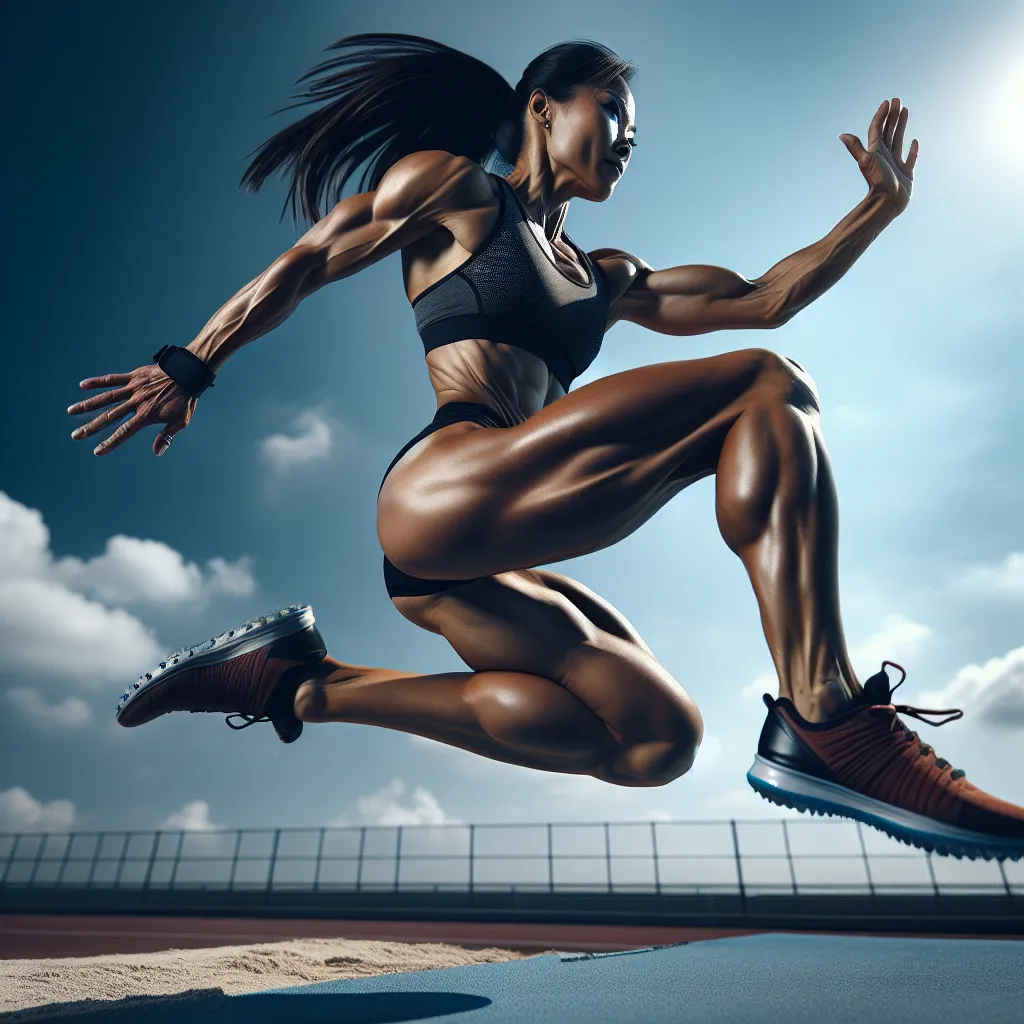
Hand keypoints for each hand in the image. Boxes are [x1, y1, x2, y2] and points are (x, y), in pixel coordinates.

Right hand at [68, 363, 196, 456]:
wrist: (188, 373)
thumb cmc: (185, 399)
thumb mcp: (181, 421)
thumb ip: (167, 436)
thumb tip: (158, 452)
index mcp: (147, 415)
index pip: (124, 432)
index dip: (110, 442)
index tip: (97, 451)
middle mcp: (136, 403)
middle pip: (109, 417)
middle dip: (91, 428)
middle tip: (75, 436)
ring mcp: (133, 388)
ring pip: (106, 398)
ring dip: (88, 405)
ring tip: (71, 411)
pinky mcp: (133, 376)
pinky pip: (112, 379)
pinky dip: (98, 382)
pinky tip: (82, 385)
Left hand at [840, 98, 918, 215]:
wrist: (886, 203)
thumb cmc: (877, 182)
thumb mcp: (866, 162)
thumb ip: (856, 148)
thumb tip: (842, 135)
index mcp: (875, 152)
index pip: (877, 129)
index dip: (881, 115)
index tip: (887, 102)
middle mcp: (885, 156)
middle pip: (888, 131)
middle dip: (892, 116)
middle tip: (897, 100)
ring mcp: (896, 164)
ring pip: (899, 140)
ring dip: (901, 126)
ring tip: (905, 111)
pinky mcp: (906, 174)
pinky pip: (910, 158)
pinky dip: (913, 150)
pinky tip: (915, 141)